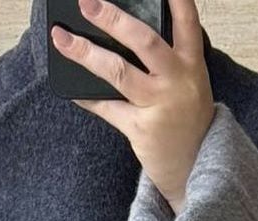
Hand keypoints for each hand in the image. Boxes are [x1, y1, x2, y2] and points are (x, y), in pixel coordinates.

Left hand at [51, 0, 213, 210]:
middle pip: (144, 41)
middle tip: (86, 3)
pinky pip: (108, 108)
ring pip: (119, 72)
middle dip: (113, 19)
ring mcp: (159, 105)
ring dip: (86, 53)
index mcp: (192, 63)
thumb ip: (168, 57)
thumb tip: (124, 30)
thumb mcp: (189, 82)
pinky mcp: (141, 129)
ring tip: (62, 39)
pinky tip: (70, 89)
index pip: (187, 21)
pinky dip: (87, 97)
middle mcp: (177, 81)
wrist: (195, 167)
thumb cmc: (186, 118)